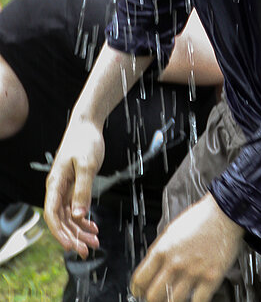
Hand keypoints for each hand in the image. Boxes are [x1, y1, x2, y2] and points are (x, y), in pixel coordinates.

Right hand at [44, 118, 104, 256]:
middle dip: (73, 236)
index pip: (52, 214)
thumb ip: (83, 189)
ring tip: (95, 242)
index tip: (71, 246)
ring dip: (80, 230)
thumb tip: (80, 215)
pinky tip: (93, 227)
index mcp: (55, 183)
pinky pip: (75, 208)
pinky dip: (84, 219)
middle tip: (87, 250)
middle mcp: (57, 188)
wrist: (87, 124)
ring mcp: (65, 188)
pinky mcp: (74, 185)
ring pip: (69, 216)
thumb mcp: (87, 165)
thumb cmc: (85, 141)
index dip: (60, 232)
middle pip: (61, 219)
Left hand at [130, 194, 243, 301]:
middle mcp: (175, 262)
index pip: (140, 279)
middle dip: (153, 299)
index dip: (137, 289)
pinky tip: (193, 298)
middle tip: (157, 297)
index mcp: (163, 249)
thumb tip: (153, 265)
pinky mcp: (211, 278)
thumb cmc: (201, 217)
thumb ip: (162, 249)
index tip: (140, 292)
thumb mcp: (173, 229)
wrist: (225, 211)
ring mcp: (193, 272)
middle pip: (153, 296)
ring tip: (175, 297)